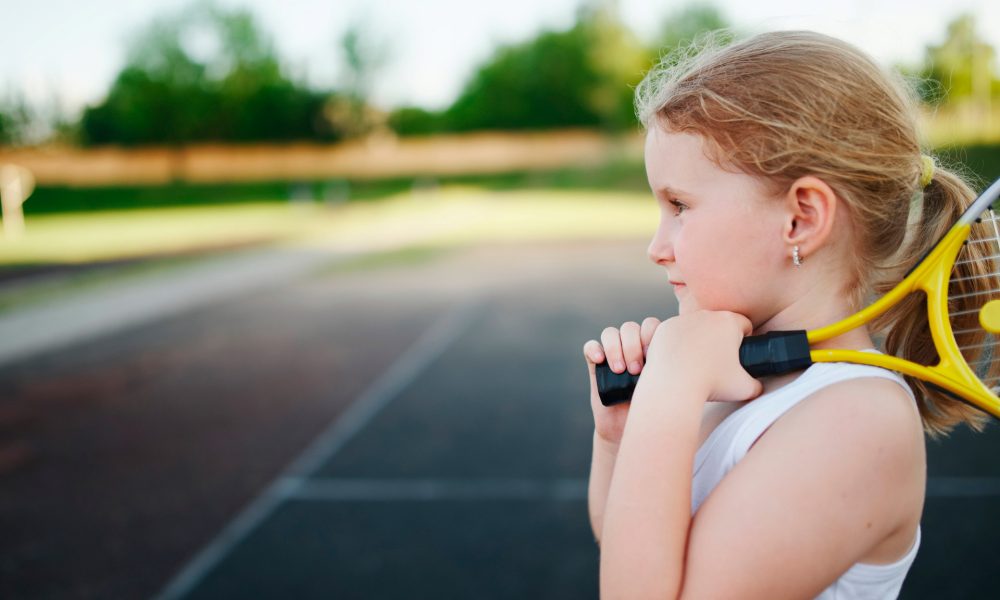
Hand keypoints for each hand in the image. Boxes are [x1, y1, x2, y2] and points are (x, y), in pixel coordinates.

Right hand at [583, 317, 660, 444]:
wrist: (629, 430)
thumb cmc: (653, 410)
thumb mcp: (666, 389)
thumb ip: (670, 371)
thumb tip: (680, 360)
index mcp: (653, 347)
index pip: (651, 326)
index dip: (651, 337)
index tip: (654, 359)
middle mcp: (633, 347)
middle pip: (631, 327)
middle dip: (633, 346)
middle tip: (637, 371)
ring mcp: (613, 354)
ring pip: (611, 333)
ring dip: (615, 348)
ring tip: (620, 370)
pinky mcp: (596, 364)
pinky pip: (591, 346)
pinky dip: (594, 349)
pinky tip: (600, 360)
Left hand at [645, 311, 762, 402]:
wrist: (675, 386)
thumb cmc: (710, 384)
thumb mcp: (745, 388)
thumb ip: (756, 384)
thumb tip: (756, 386)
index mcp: (728, 321)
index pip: (744, 324)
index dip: (744, 338)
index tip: (738, 351)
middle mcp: (704, 315)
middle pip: (718, 323)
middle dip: (720, 338)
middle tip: (719, 360)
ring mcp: (681, 320)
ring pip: (694, 326)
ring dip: (697, 338)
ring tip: (697, 361)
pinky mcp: (663, 329)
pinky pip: (674, 332)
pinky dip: (676, 342)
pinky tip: (680, 358)